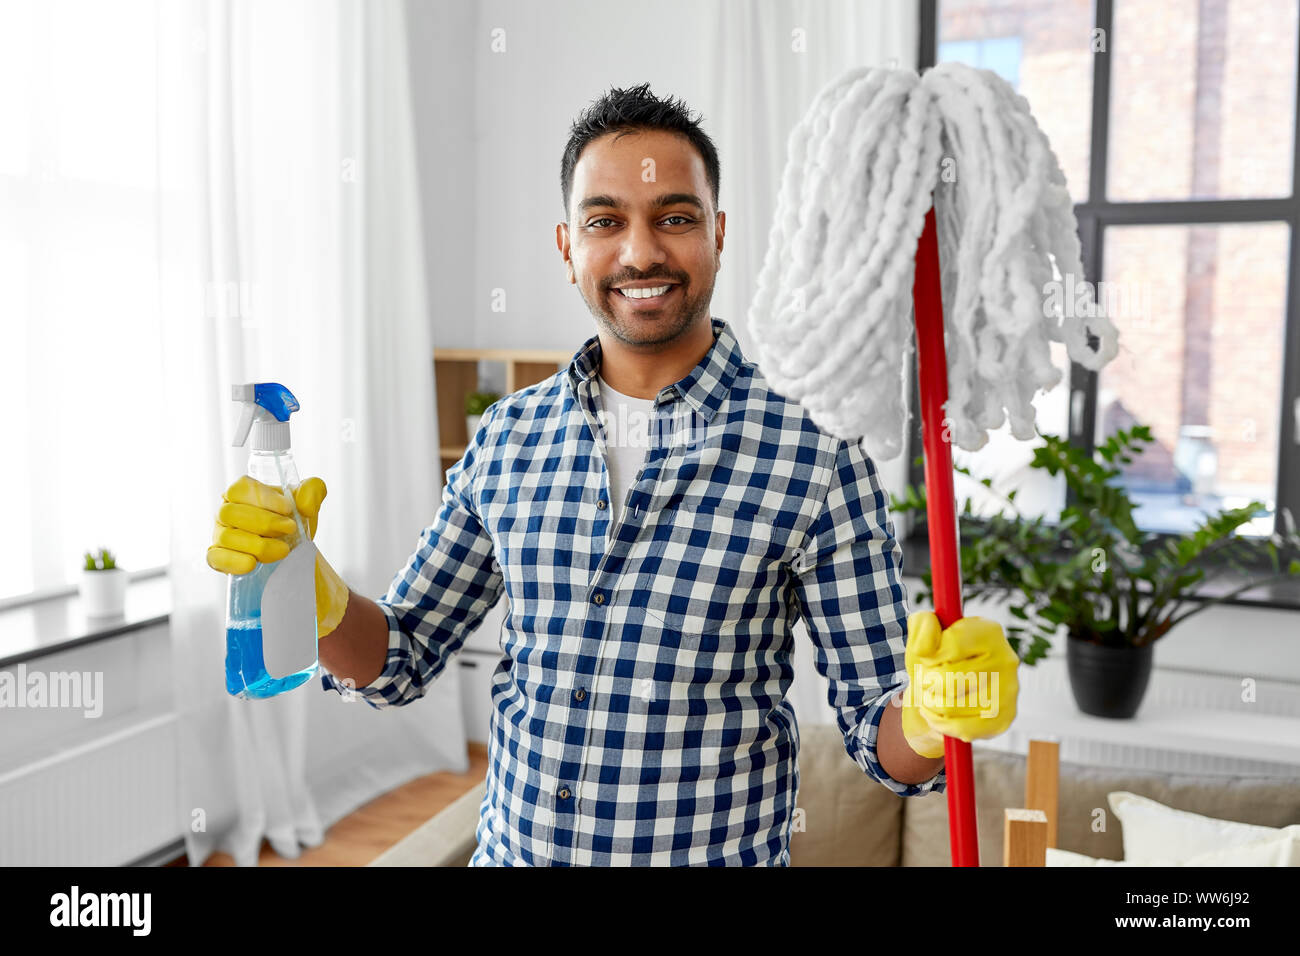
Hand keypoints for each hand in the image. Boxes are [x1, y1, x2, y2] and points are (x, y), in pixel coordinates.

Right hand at [206, 475, 349, 638]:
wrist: (294, 552)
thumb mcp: (308, 502)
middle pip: (231, 512)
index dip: (264, 498)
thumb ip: (313, 490)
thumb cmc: (293, 521)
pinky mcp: (218, 558)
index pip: (241, 488)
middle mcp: (226, 510)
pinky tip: (253, 563)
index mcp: (243, 492)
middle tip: (290, 529)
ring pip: (226, 537)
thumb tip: (305, 504)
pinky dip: (234, 561)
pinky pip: (216, 558)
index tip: (288, 509)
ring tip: (283, 550)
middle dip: (264, 522)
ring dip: (258, 544)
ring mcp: (219, 534)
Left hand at [899, 611, 1019, 758]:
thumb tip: (928, 639)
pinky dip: (940, 724)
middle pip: (949, 678)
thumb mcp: (921, 638)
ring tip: (928, 697)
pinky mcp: (1005, 718)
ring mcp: (1009, 691)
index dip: (930, 656)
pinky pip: (963, 728)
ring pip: (951, 704)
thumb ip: (921, 626)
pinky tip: (936, 715)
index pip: (952, 645)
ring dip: (928, 703)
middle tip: (924, 681)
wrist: (944, 695)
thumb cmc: (933, 662)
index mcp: (989, 631)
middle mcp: (1006, 658)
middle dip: (926, 682)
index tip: (927, 658)